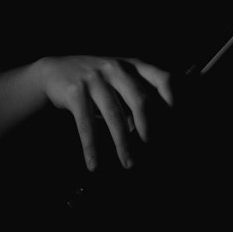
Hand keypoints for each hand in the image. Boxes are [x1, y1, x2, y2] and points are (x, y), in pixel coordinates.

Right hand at [37, 56, 174, 171]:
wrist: (55, 72)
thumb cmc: (98, 83)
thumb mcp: (122, 82)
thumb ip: (141, 99)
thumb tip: (162, 134)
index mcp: (135, 66)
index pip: (164, 79)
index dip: (175, 102)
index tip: (177, 127)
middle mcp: (117, 68)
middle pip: (141, 100)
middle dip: (150, 130)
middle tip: (154, 152)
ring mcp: (95, 78)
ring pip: (114, 115)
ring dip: (123, 144)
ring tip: (129, 164)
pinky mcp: (75, 90)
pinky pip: (86, 124)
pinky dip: (91, 147)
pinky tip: (94, 165)